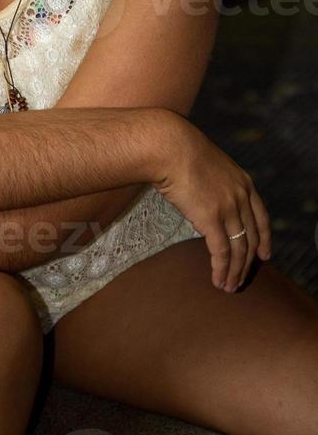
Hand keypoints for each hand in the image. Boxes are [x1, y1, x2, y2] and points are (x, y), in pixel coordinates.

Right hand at [151, 113, 271, 292]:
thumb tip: (203, 198)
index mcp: (242, 182)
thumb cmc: (178, 151)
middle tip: (242, 279)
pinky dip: (222, 270)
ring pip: (239, 249)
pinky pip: (221, 252)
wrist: (169, 147)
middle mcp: (241, 197)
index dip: (265, 238)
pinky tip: (218, 280)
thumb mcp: (207, 165)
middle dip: (248, 262)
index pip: (262, 217)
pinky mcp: (212, 220)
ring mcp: (229, 208)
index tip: (264, 255)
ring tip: (229, 287)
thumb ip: (213, 183)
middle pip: (251, 237)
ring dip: (235, 272)